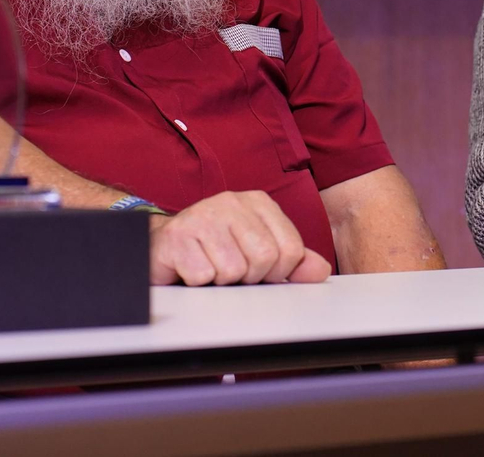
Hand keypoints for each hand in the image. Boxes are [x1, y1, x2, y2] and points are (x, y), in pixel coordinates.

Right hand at [148, 190, 331, 285]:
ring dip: (222, 280)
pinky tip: (191, 267)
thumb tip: (320, 271)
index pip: (291, 249)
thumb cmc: (214, 248)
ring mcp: (203, 215)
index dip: (278, 272)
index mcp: (258, 202)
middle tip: (232, 270)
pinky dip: (198, 281)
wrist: (162, 243)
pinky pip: (204, 276)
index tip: (260, 271)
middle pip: (265, 258)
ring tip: (210, 266)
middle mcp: (232, 201)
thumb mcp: (258, 249)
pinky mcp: (178, 236)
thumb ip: (292, 260)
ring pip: (234, 270)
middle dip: (250, 277)